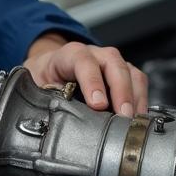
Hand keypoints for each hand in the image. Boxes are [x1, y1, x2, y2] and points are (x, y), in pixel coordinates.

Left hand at [22, 33, 147, 116]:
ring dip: (135, 97)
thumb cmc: (43, 77)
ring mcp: (110, 63)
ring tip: (132, 121)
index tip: (98, 104)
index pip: (83, 61)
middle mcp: (94, 54)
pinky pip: (138, 83)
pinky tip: (137, 118)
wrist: (48, 68)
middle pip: (114, 64)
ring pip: (130, 72)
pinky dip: (140, 101)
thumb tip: (53, 114)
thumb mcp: (35, 84)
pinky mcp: (122, 74)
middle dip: (121, 91)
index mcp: (69, 55)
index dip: (92, 81)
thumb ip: (43, 95)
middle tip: (123, 116)